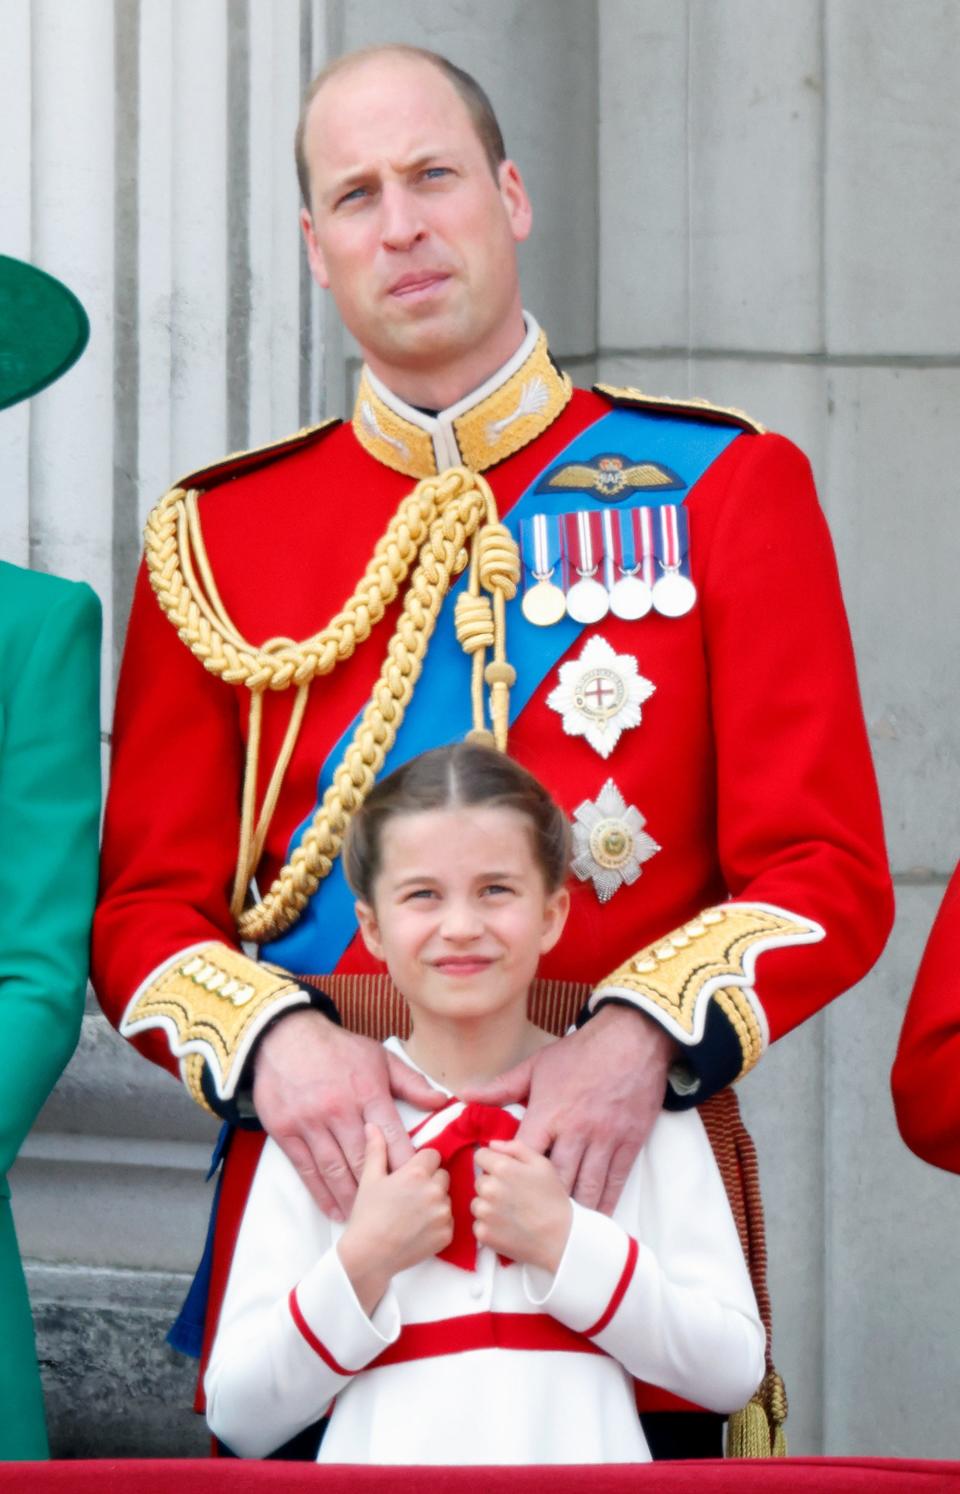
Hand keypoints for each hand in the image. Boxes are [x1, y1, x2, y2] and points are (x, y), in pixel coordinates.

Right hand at [252, 1010, 446, 1220]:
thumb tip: (441, 1102)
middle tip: (395, 1213)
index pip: (391, 1137)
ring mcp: (310, 1122)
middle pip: (364, 1160)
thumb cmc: (338, 1048)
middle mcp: (339, 1110)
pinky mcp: (286, 1131)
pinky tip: (334, 1210)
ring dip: (350, 1198)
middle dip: (381, 1190)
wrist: (284, 1037)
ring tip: (365, 1219)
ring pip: (335, 1169)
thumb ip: (411, 1082)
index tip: (418, 1187)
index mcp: (367, 1092)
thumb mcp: (379, 1057)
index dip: (405, 1165)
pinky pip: (307, 1169)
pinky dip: (321, 1194)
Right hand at [338, 1125, 452, 1312]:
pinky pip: (449, 1221)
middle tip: (410, 1195)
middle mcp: (434, 1191)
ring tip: (412, 1214)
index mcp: (416, 1173)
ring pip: (446, 1198)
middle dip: (430, 1181)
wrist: (369, 1255)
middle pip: (442, 1175)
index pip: (433, 1155)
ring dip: (435, 1202)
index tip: (411, 1175)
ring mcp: (442, 1214)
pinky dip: (438, 1223)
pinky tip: (419, 1228)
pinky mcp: (447, 1234)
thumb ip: (376, 1149)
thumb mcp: (369, 1179)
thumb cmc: (367, 1216)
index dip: (422, 1164)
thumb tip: (373, 1127)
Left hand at [463, 1005, 676, 1214]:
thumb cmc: (580, 1053)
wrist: (632, 1040)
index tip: (501, 1189)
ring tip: (560, 1230)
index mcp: (549, 1113)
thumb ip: (500, 1087)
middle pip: (553, 1180)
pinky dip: (605, 1203)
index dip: (510, 1176)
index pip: (523, 1156)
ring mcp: (604, 1140)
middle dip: (540, 1203)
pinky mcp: (628, 1144)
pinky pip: (615, 1182)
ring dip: (572, 1212)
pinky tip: (595, 1218)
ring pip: (586, 1187)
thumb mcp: (536, 1066)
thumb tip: (463, 1095)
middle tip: (528, 1218)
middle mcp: (576, 1131)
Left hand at [472, 1139, 571, 1272]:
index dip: (492, 1162)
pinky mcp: (483, 1234)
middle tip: (512, 1196)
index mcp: (502, 1168)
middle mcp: (489, 1189)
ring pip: (477, 1203)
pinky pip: (478, 1224)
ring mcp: (484, 1213)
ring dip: (488, 1206)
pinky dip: (489, 1226)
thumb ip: (516, 1148)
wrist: (560, 1238)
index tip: (504, 1173)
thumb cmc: (553, 1199)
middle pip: (479, 1181)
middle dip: (491, 1185)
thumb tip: (492, 1144)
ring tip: (511, 1213)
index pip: (480, 1156)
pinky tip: (507, 1227)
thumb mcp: (542, 1164)